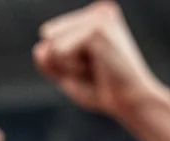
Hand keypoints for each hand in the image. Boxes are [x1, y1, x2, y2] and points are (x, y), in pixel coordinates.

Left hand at [34, 1, 166, 119]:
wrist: (129, 101)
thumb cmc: (102, 89)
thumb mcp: (66, 74)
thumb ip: (48, 60)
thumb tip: (40, 48)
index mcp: (94, 15)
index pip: (49, 33)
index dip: (60, 58)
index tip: (89, 65)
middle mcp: (98, 10)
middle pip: (48, 33)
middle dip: (62, 60)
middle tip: (92, 68)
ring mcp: (99, 17)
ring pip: (52, 43)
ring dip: (68, 65)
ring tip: (96, 68)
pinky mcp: (97, 29)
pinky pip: (59, 52)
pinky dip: (72, 68)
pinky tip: (97, 68)